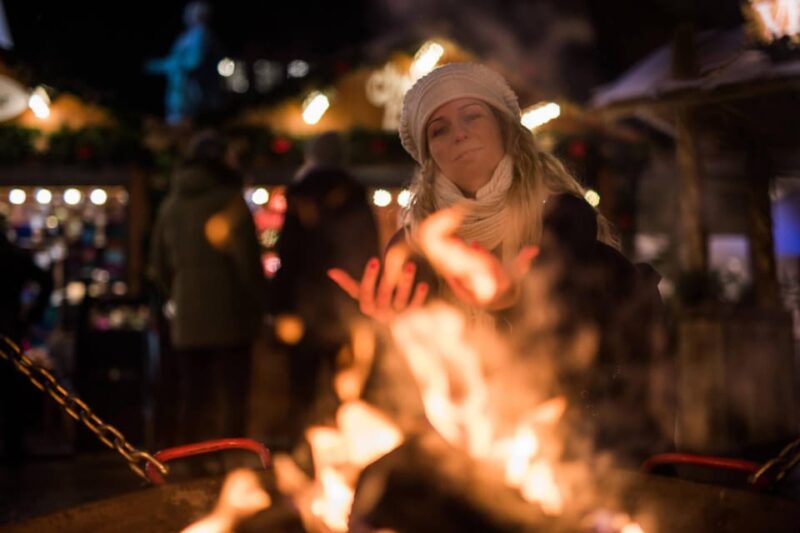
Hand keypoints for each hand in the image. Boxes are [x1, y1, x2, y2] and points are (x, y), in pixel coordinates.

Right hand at [327, 244, 429, 322]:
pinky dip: (420, 296)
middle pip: (384, 295)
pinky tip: (423, 284)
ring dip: (406, 282)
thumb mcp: (362, 291)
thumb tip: (330, 271)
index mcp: (367, 306)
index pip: (365, 293)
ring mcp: (398, 315)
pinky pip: (416, 307)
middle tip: (394, 259)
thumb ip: (348, 282)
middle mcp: (381, 313)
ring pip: (401, 300)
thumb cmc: (376, 297)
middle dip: (389, 277)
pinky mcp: (412, 316)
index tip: (374, 259)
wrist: (396, 317)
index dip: (369, 277)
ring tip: (411, 265)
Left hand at [417, 207, 537, 309]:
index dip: (483, 256)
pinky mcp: (467, 298)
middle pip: (475, 272)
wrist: (501, 300)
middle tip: (456, 241)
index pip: (492, 268)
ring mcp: (477, 296)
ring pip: (463, 277)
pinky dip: (450, 274)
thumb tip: (535, 248)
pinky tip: (442, 262)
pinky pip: (457, 285)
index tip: (474, 243)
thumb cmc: (508, 279)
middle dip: (465, 255)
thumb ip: (524, 259)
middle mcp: (489, 291)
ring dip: (454, 262)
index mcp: (502, 283)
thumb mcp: (517, 269)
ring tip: (447, 249)